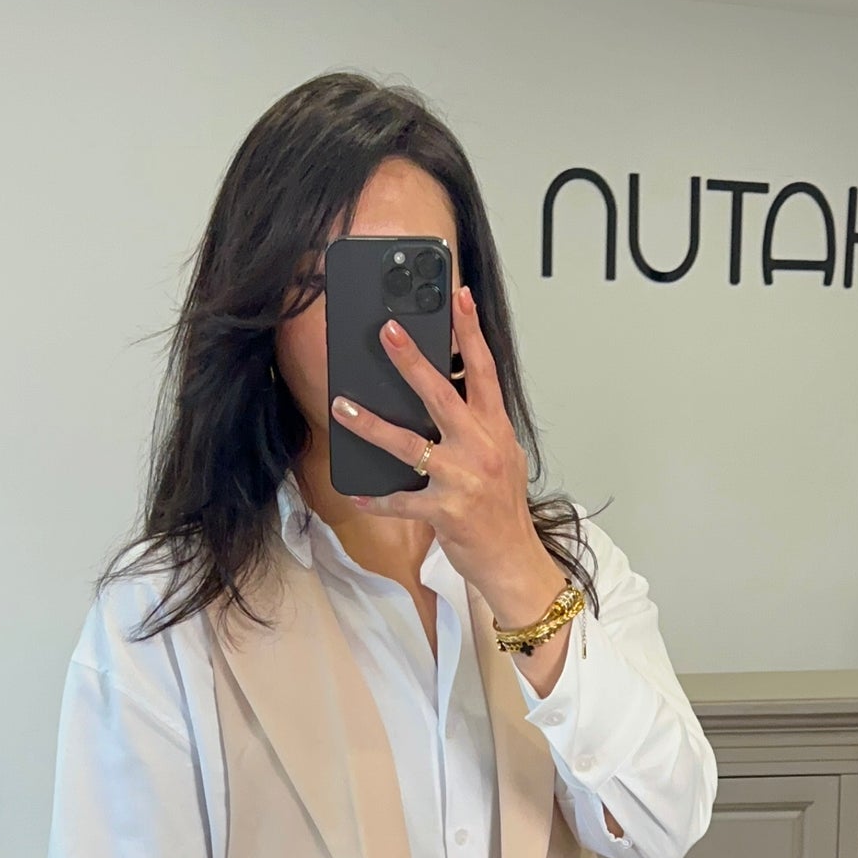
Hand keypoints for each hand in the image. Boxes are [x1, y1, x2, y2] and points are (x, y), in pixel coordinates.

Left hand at [330, 284, 560, 623]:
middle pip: (442, 395)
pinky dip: (378, 499)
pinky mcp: (446, 511)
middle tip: (387, 331)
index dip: (471, 332)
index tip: (458, 297)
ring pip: (410, 445)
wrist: (515, 560)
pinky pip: (402, 501)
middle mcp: (481, 448)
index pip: (485, 371)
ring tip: (342, 406)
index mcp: (495, 430)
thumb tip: (444, 395)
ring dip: (371, 425)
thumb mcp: (501, 457)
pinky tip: (357, 492)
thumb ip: (477, 426)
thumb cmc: (503, 508)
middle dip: (412, 362)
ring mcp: (463, 480)